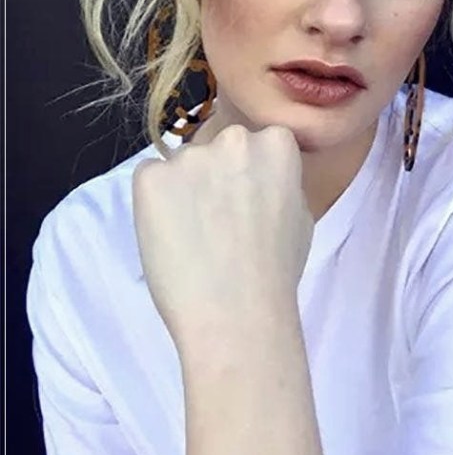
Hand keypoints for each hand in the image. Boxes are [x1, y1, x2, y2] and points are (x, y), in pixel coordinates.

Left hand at [132, 124, 313, 355]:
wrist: (237, 316)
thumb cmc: (277, 273)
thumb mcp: (301, 214)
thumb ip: (279, 182)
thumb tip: (259, 179)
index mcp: (277, 143)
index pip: (255, 144)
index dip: (247, 175)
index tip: (246, 203)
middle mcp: (234, 139)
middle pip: (216, 147)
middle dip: (215, 175)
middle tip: (218, 221)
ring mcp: (189, 156)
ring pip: (181, 166)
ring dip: (183, 191)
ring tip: (193, 237)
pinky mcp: (150, 177)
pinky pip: (149, 180)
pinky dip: (154, 204)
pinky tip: (171, 238)